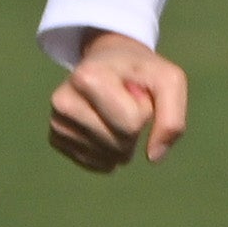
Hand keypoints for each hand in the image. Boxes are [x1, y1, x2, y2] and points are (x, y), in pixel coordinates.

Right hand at [46, 31, 188, 172]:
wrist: (109, 62)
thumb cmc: (141, 72)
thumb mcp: (169, 81)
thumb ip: (172, 120)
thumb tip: (153, 158)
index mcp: (88, 77)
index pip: (131, 124)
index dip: (145, 112)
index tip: (136, 92)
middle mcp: (63, 101)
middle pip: (119, 144)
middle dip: (135, 131)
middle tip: (127, 104)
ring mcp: (56, 122)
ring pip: (107, 158)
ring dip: (123, 143)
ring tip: (115, 115)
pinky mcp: (56, 139)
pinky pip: (95, 164)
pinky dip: (110, 154)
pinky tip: (106, 129)